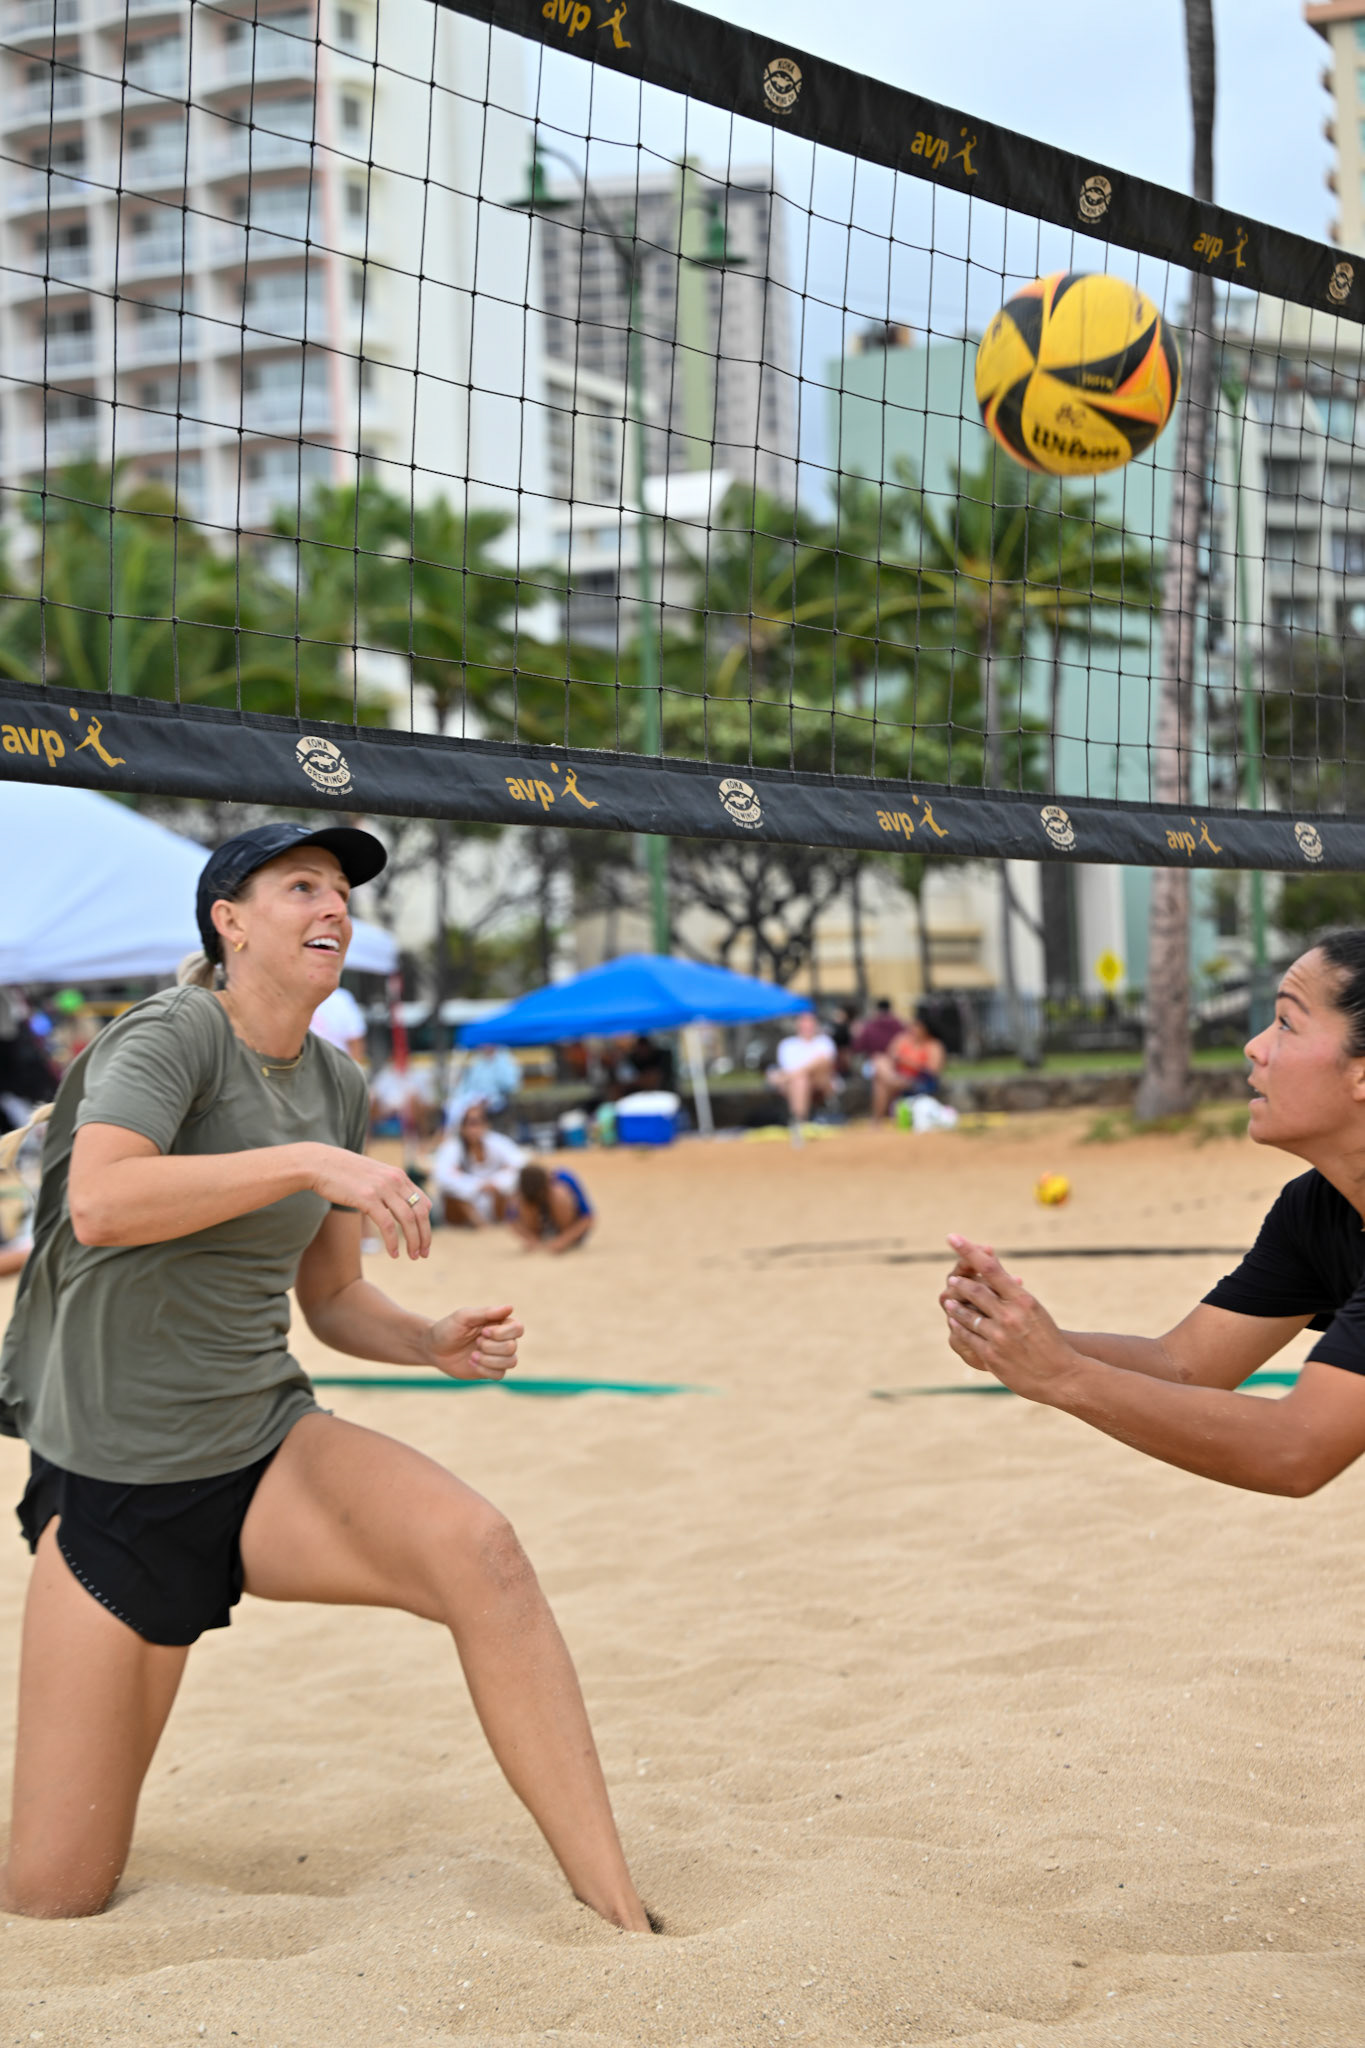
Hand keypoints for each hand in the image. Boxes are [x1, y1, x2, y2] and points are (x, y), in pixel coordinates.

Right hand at [303, 1144, 431, 1260]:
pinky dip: (393, 1242)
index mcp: (398, 1176)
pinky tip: (394, 1254)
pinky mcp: (367, 1198)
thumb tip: (391, 1205)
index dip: (427, 1224)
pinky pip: (387, 1225)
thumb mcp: (372, 1176)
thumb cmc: (343, 1172)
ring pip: (408, 1219)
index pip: (424, 1202)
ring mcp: (382, 1188)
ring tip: (413, 1256)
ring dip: (414, 1241)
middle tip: (423, 1254)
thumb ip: (386, 1187)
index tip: (424, 1240)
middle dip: (425, 1236)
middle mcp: (394, 1180)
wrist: (319, 1163)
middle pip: (420, 1213)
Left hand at [425, 1303, 523, 1380]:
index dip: (503, 1333)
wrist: (434, 1348)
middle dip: (491, 1347)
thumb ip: (486, 1312)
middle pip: (513, 1347)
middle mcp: (502, 1339)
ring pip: (511, 1362)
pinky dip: (485, 1370)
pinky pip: (500, 1375)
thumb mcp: (464, 1317)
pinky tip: (471, 1363)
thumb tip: (511, 1307)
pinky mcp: (491, 1370)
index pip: (518, 1328)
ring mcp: (497, 1356)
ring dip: (489, 1360)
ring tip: (472, 1356)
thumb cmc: (448, 1328)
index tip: (484, 1331)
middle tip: (476, 1342)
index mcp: (499, 1323)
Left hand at [939, 1236, 1079, 1402]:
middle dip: (961, 1283)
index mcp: (1023, 1300)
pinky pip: (968, 1337)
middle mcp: (1010, 1316)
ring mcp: (999, 1336)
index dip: (969, 1251)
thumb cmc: (1048, 1339)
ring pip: (967, 1315)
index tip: (952, 1237)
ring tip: (949, 1301)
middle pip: (975, 1291)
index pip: (990, 1268)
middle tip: (952, 1279)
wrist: (1061, 1375)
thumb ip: (1012, 1292)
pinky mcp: (991, 1355)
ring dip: (956, 1306)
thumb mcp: (1035, 1310)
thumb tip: (992, 1267)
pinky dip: (959, 1327)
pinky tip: (954, 1322)